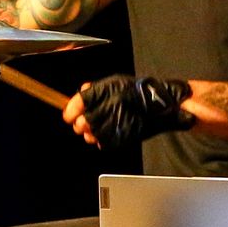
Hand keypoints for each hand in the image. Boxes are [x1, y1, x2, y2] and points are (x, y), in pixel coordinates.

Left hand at [63, 75, 194, 147]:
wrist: (158, 105)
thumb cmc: (135, 92)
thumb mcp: (112, 83)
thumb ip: (93, 90)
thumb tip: (80, 93)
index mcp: (103, 93)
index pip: (77, 104)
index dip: (70, 112)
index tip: (69, 115)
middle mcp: (106, 109)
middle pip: (81, 123)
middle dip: (80, 124)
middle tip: (85, 121)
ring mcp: (113, 126)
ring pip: (90, 135)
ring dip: (90, 133)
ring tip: (98, 126)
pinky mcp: (120, 138)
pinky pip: (102, 143)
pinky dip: (102, 139)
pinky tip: (108, 131)